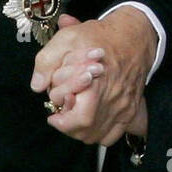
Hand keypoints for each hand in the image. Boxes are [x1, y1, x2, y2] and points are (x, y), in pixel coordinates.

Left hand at [31, 8, 157, 145]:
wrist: (134, 35)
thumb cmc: (101, 37)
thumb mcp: (67, 39)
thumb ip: (48, 62)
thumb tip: (37, 85)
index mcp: (97, 85)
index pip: (79, 118)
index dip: (62, 121)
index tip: (53, 115)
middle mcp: (115, 99)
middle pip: (89, 132)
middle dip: (70, 129)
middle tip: (61, 119)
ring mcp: (126, 107)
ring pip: (102, 136)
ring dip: (84, 133)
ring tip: (74, 120)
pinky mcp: (133, 109)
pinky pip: (119, 133)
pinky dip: (104, 134)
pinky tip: (95, 123)